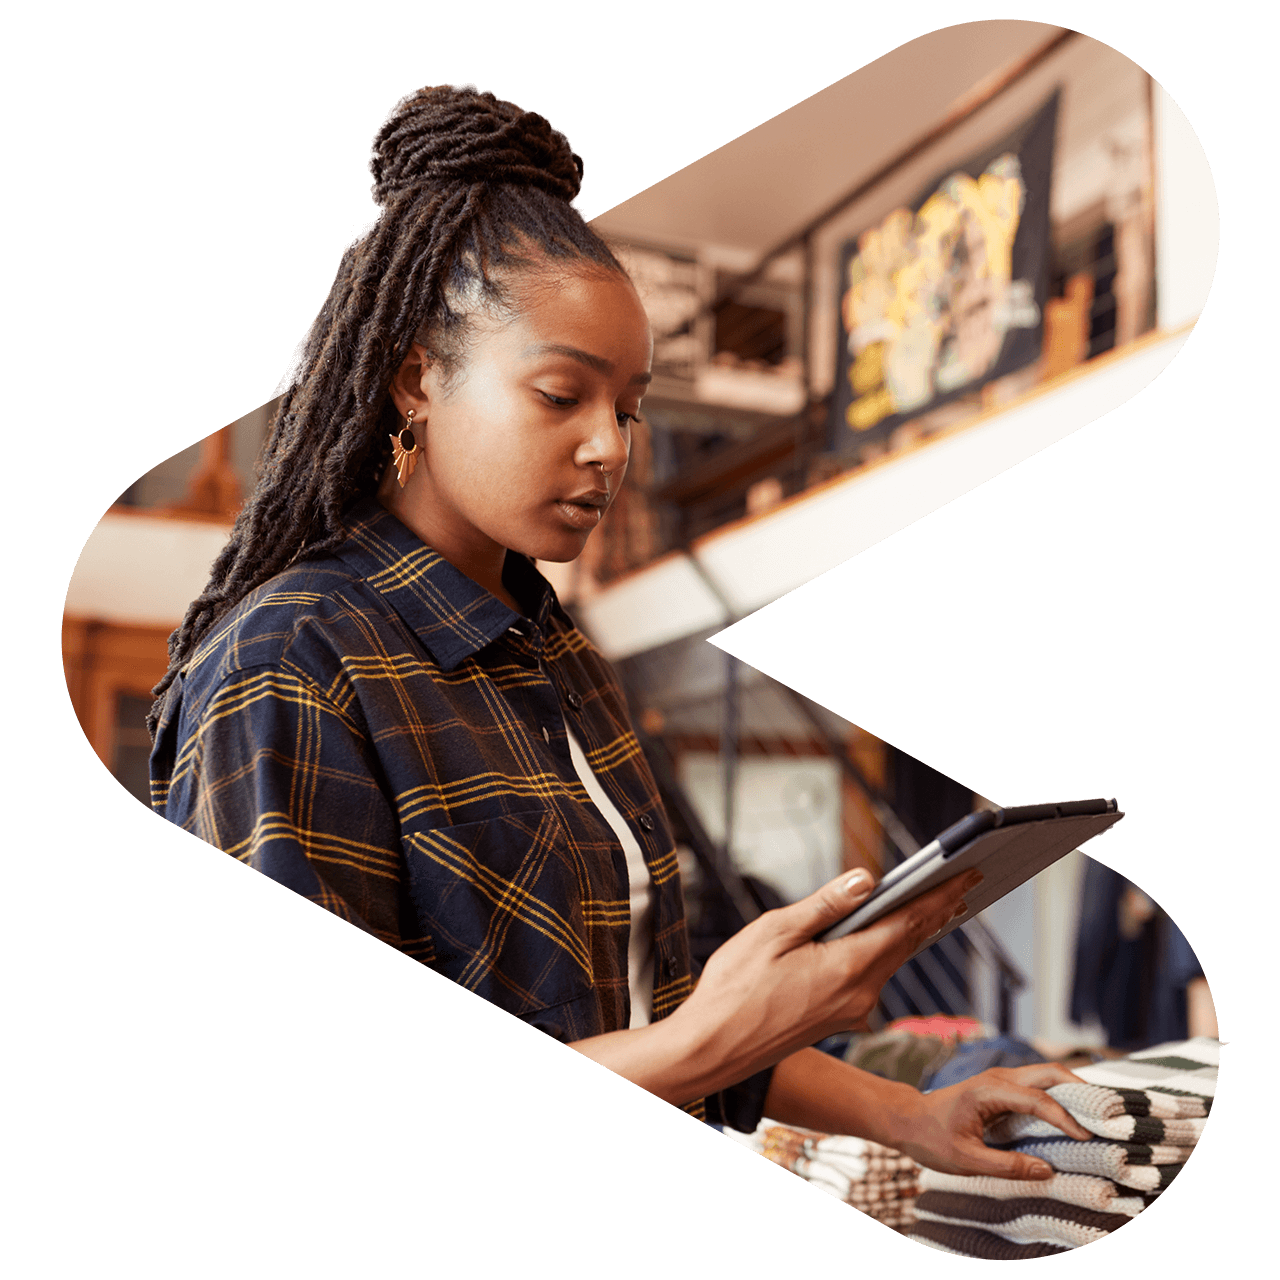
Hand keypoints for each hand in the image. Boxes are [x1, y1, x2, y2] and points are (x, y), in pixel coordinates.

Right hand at [667, 864, 983, 1093]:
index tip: (959, 879)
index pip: (904, 925)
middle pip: (906, 944)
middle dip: (934, 913)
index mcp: (846, 968)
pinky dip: (887, 951)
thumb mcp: (774, 932)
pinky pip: (873, 977)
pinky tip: (886, 939)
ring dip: (911, 933)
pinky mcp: (838, 1018)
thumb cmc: (733, 990)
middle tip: (959, 886)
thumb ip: (824, 906)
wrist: (713, 1049)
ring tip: (931, 906)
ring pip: (891, 962)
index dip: (935, 898)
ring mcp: (850, 1010)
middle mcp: (858, 994)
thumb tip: (865, 880)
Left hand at [891, 1063, 1094, 1179]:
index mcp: (988, 1090)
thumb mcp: (966, 1160)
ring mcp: (1001, 1080)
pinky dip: (1059, 1095)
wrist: (907, 1119)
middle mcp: (998, 1078)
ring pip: (1045, 1075)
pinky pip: (1037, 1086)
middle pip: (1048, 1072)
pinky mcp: (1002, 1088)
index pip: (1037, 1099)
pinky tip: (1074, 1112)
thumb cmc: (931, 1138)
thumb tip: (1047, 1170)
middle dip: (1080, 1088)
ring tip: (1099, 1112)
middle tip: (1107, 1111)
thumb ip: (1006, 1166)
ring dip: (1072, 1089)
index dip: (1065, 1117)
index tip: (1086, 1136)